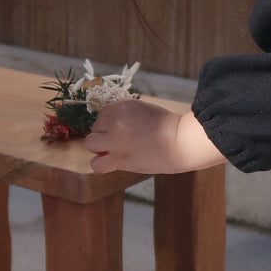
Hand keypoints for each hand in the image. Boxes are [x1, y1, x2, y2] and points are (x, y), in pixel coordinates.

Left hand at [83, 99, 225, 174]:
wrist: (180, 142)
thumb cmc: (168, 127)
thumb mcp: (144, 110)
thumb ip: (125, 116)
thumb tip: (108, 128)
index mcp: (123, 107)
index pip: (103, 114)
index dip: (109, 124)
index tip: (120, 130)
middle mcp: (116, 121)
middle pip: (96, 127)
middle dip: (105, 134)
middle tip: (120, 141)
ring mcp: (115, 141)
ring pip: (91, 143)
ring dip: (100, 147)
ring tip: (114, 151)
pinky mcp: (119, 159)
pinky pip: (96, 164)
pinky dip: (101, 163)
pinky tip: (111, 162)